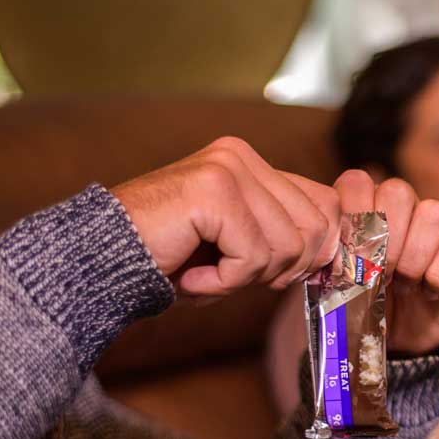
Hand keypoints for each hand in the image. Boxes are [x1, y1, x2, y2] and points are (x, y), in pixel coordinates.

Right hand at [113, 136, 340, 298]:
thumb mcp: (243, 248)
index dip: (313, 251)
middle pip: (316, 229)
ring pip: (288, 247)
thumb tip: (336, 251)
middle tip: (232, 275)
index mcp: (253, 162)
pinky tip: (192, 275)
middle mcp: (242, 156)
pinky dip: (224, 282)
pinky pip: (253, 257)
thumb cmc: (172, 261)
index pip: (327, 205)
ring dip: (248, 277)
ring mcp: (227, 168)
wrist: (102, 263)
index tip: (272, 274)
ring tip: (206, 272)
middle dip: (280, 269)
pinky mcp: (213, 191)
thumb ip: (287, 239)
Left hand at [332, 171, 438, 355]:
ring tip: (403, 284)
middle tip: (377, 273)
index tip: (345, 255)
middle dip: (384, 238)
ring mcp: (437, 228)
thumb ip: (331, 257)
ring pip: (433, 213)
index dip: (351, 215)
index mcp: (367, 206)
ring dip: (413, 257)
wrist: (401, 337)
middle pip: (398, 191)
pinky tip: (429, 293)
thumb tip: (329, 249)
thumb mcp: (338, 281)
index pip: (358, 182)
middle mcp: (404, 209)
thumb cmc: (365, 303)